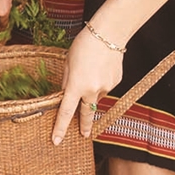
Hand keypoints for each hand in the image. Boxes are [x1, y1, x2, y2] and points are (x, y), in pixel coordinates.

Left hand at [51, 29, 124, 144]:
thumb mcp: (67, 62)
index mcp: (76, 85)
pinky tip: (101, 67)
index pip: (66, 112)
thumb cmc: (83, 45)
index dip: (60, 128)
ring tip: (91, 70)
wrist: (108, 34)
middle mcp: (92, 90)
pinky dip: (101, 81)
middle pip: (86, 113)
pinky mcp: (116, 82)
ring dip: (92, 91)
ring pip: (96, 96)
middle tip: (84, 135)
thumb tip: (65, 95)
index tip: (57, 141)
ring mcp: (106, 87)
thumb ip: (66, 81)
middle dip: (85, 125)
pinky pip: (105, 87)